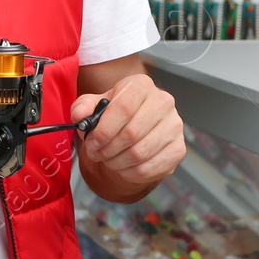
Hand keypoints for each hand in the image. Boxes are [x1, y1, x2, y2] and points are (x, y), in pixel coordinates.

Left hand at [71, 73, 184, 194]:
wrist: (137, 126)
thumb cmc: (116, 114)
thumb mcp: (95, 105)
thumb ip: (83, 107)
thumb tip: (80, 116)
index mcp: (141, 85)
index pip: (124, 107)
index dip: (104, 129)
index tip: (91, 141)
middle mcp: (163, 102)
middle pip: (132, 133)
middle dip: (107, 148)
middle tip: (95, 153)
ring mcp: (174, 126)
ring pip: (140, 153)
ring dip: (116, 162)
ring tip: (107, 159)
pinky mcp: (178, 149)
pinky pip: (150, 168)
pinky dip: (130, 172)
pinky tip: (122, 166)